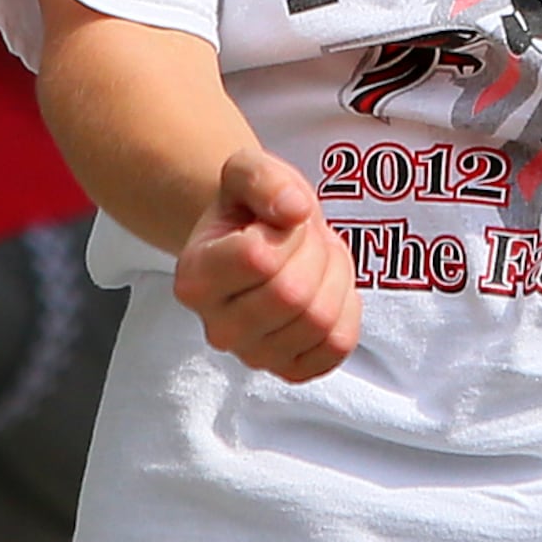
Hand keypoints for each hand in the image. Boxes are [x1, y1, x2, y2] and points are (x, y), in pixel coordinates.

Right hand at [173, 147, 359, 382]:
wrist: (260, 241)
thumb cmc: (252, 210)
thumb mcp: (249, 172)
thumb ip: (264, 179)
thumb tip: (293, 210)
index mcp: (195, 278)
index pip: (258, 258)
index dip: (286, 231)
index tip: (279, 222)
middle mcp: (217, 327)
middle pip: (291, 294)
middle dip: (315, 253)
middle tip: (305, 241)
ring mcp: (253, 355)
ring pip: (319, 320)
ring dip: (334, 279)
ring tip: (315, 262)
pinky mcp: (290, 368)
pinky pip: (337, 346)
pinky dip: (347, 311)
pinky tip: (327, 291)